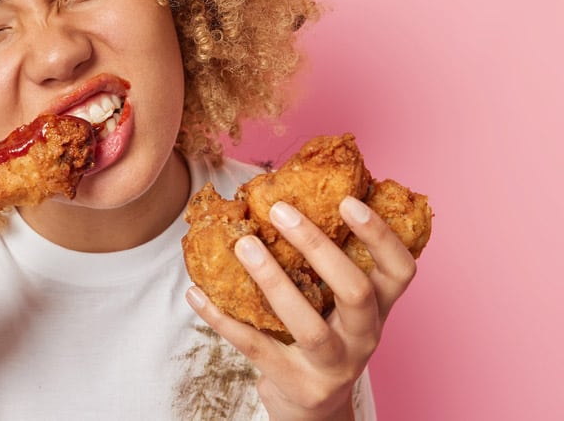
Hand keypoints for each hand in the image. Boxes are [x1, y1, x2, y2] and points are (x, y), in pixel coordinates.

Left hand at [186, 197, 416, 420]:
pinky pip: (256, 348)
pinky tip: (196, 293)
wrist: (312, 410)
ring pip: (309, 326)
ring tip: (242, 245)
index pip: (400, 271)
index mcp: (378, 309)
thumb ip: (323, 265)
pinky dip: (222, 318)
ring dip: (273, 281)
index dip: (380, 235)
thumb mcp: (335, 305)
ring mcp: (333, 366)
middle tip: (281, 211)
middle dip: (318, 247)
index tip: (350, 201)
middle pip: (356, 291)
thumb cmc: (320, 337)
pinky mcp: (298, 386)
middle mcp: (364, 337)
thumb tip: (281, 198)